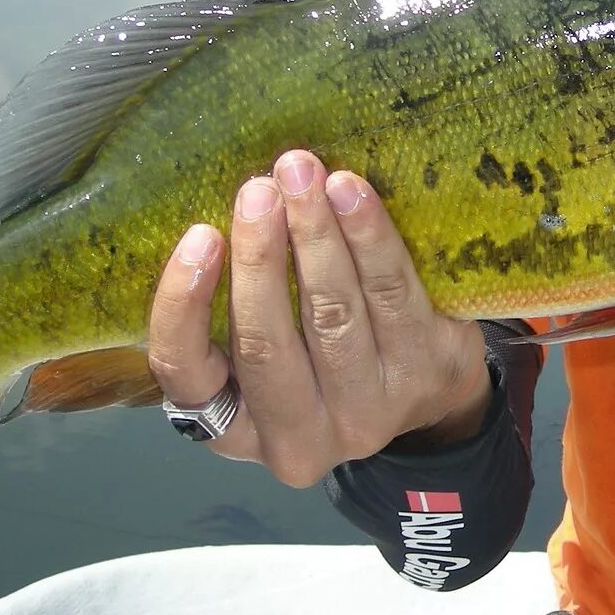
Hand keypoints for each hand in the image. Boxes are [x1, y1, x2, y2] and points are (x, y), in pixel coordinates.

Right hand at [147, 149, 490, 484]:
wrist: (431, 392)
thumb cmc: (323, 357)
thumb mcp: (266, 357)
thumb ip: (235, 309)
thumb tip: (227, 211)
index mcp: (237, 429)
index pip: (187, 375)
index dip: (183, 307)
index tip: (199, 235)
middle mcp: (298, 438)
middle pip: (266, 344)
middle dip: (260, 256)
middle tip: (258, 189)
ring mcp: (366, 411)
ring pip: (333, 314)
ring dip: (315, 235)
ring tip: (304, 176)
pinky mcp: (423, 373)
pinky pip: (391, 294)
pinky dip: (369, 237)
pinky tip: (352, 193)